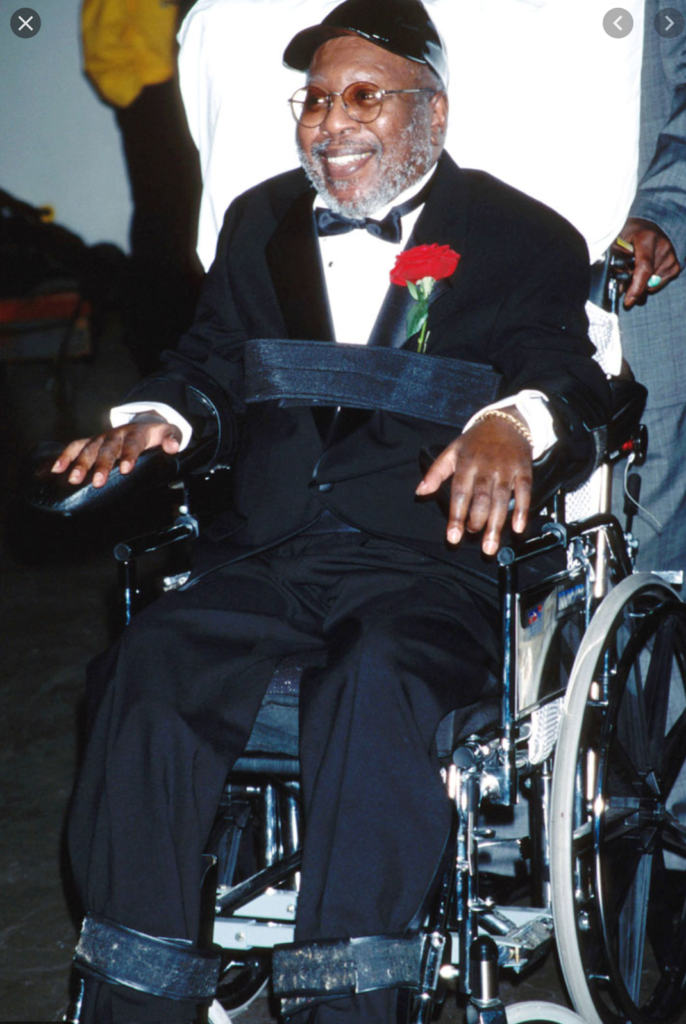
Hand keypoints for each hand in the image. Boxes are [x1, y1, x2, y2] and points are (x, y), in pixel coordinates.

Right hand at [50, 415, 181, 487]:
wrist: (144, 422)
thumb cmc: (156, 433)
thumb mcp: (169, 433)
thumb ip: (172, 439)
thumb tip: (173, 447)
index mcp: (136, 433)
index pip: (132, 443)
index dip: (129, 455)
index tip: (126, 469)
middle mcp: (116, 434)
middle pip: (107, 448)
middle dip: (101, 465)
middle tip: (97, 482)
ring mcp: (102, 438)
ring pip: (89, 449)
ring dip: (80, 463)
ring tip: (74, 479)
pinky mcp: (92, 441)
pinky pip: (76, 446)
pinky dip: (66, 456)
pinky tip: (56, 468)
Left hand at [416, 413, 532, 555]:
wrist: (506, 421)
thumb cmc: (476, 441)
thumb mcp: (452, 451)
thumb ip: (436, 472)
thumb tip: (420, 492)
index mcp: (466, 463)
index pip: (459, 492)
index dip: (456, 516)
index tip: (453, 537)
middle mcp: (486, 466)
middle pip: (481, 498)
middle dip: (476, 521)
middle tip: (473, 536)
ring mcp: (506, 468)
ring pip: (501, 498)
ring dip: (496, 524)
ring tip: (490, 545)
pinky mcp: (523, 469)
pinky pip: (524, 491)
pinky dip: (521, 510)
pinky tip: (517, 528)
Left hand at [619, 217, 679, 308]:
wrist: (648, 227)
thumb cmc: (631, 234)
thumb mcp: (618, 242)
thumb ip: (615, 262)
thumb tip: (618, 289)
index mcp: (647, 239)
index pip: (644, 267)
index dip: (636, 287)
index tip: (628, 301)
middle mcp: (663, 248)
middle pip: (647, 280)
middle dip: (633, 288)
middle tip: (622, 284)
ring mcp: (671, 257)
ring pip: (652, 285)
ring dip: (641, 285)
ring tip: (634, 272)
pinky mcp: (675, 266)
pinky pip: (659, 284)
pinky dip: (649, 283)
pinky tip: (645, 272)